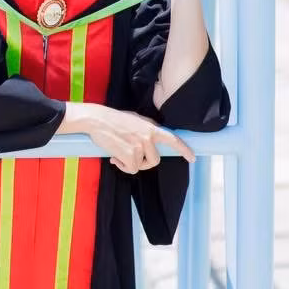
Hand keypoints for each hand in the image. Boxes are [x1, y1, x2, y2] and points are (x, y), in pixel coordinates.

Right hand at [64, 103, 195, 173]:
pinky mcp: (130, 155)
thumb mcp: (134, 119)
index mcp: (150, 127)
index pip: (172, 139)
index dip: (184, 149)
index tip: (192, 158)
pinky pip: (131, 169)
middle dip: (143, 162)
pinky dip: (122, 166)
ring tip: (118, 153)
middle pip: (155, 160)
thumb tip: (152, 138)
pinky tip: (114, 157)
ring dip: (129, 163)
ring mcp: (140, 146)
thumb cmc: (112, 119)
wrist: (96, 119)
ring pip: (140, 165)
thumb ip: (146, 128)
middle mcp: (148, 137)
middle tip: (130, 157)